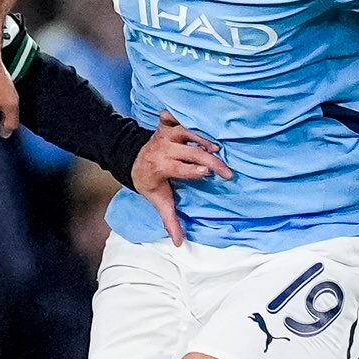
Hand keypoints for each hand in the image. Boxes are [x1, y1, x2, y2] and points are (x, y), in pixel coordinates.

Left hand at [131, 111, 231, 245]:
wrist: (132, 160)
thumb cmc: (150, 181)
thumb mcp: (158, 201)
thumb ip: (170, 221)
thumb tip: (179, 244)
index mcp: (161, 167)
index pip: (180, 168)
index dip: (194, 170)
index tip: (209, 173)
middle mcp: (163, 149)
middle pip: (190, 152)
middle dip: (210, 160)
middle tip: (227, 172)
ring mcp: (165, 134)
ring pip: (187, 131)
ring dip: (203, 137)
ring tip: (218, 147)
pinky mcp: (166, 125)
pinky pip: (174, 116)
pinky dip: (184, 114)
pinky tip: (201, 118)